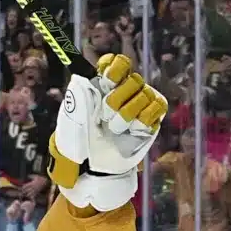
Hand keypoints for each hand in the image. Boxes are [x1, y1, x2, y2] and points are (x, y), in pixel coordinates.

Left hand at [49, 54, 167, 211]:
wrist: (91, 166)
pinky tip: (133, 129)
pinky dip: (144, 118)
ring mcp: (139, 105)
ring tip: (115, 128)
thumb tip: (85, 72)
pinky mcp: (151, 120)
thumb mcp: (72, 113)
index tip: (106, 78)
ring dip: (127, 113)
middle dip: (116, 98)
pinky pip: (158, 106)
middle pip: (132, 79)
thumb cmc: (77, 140)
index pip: (117, 63)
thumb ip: (80, 89)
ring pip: (145, 93)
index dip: (114, 68)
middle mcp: (124, 92)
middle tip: (104, 116)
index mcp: (104, 85)